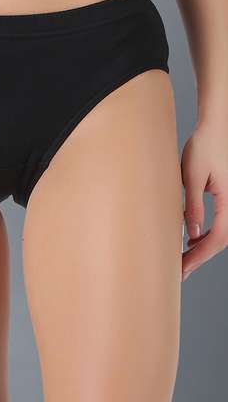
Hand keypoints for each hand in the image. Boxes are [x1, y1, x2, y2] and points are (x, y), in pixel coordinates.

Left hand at [181, 122, 227, 280]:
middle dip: (199, 258)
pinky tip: (190, 244)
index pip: (217, 237)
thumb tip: (193, 234)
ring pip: (220, 235)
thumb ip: (194, 205)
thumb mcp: (193, 177)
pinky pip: (218, 226)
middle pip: (220, 241)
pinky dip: (204, 238)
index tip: (182, 268)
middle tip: (178, 273)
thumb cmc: (204, 148)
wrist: (215, 129)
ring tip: (181, 263)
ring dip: (201, 250)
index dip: (199, 256)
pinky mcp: (226, 202)